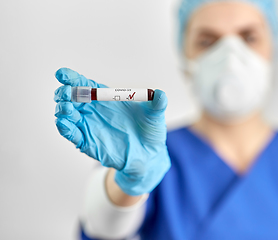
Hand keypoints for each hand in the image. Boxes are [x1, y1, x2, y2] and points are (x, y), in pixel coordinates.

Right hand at [54, 67, 170, 194]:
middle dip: (64, 93)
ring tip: (67, 108)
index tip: (62, 74)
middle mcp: (93, 110)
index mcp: (106, 98)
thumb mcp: (155, 116)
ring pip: (67, 115)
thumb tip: (160, 94)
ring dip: (62, 110)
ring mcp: (89, 126)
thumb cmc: (150, 131)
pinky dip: (65, 128)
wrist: (149, 155)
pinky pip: (72, 134)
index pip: (85, 84)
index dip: (72, 78)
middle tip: (65, 93)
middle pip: (71, 98)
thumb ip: (157, 104)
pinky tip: (64, 123)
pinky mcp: (88, 142)